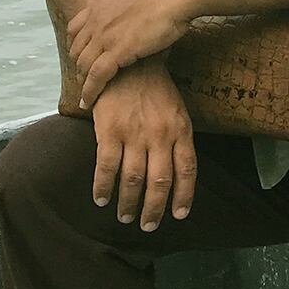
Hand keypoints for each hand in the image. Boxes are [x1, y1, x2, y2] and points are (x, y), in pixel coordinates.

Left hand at [68, 0, 193, 106]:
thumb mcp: (136, 2)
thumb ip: (126, 13)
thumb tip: (133, 22)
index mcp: (100, 7)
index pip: (74, 30)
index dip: (76, 48)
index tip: (81, 59)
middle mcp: (96, 21)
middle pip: (77, 50)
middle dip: (79, 68)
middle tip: (84, 81)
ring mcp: (104, 36)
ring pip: (83, 65)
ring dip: (82, 83)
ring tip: (86, 96)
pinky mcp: (116, 51)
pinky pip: (96, 76)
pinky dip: (89, 91)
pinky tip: (88, 102)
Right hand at [89, 61, 197, 231]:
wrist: (129, 62)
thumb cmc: (155, 89)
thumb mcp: (177, 111)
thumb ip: (178, 139)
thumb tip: (178, 171)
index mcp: (181, 131)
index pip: (187, 171)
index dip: (184, 196)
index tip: (179, 215)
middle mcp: (160, 136)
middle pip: (160, 183)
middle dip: (154, 209)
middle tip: (148, 225)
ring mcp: (134, 134)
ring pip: (133, 179)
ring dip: (129, 203)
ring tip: (126, 217)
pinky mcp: (109, 131)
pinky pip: (106, 167)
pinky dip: (103, 187)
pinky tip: (101, 199)